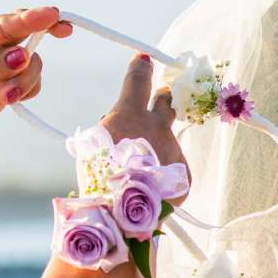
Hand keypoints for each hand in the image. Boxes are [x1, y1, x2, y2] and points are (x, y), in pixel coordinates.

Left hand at [0, 6, 72, 148]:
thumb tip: (22, 55)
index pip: (5, 23)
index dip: (32, 18)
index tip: (53, 14)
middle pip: (24, 38)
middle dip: (40, 39)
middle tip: (64, 30)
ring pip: (30, 64)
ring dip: (25, 80)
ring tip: (5, 97)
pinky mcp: (5, 86)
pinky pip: (30, 83)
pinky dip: (26, 91)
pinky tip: (8, 100)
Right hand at [97, 55, 188, 187]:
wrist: (123, 216)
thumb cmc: (100, 181)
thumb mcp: (94, 147)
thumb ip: (112, 129)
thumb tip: (118, 122)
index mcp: (130, 116)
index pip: (138, 80)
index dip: (141, 68)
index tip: (145, 60)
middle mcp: (157, 128)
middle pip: (166, 103)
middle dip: (162, 99)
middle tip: (161, 98)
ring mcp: (174, 150)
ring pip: (167, 140)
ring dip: (157, 147)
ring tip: (141, 169)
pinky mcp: (184, 172)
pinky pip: (172, 166)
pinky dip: (162, 173)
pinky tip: (151, 188)